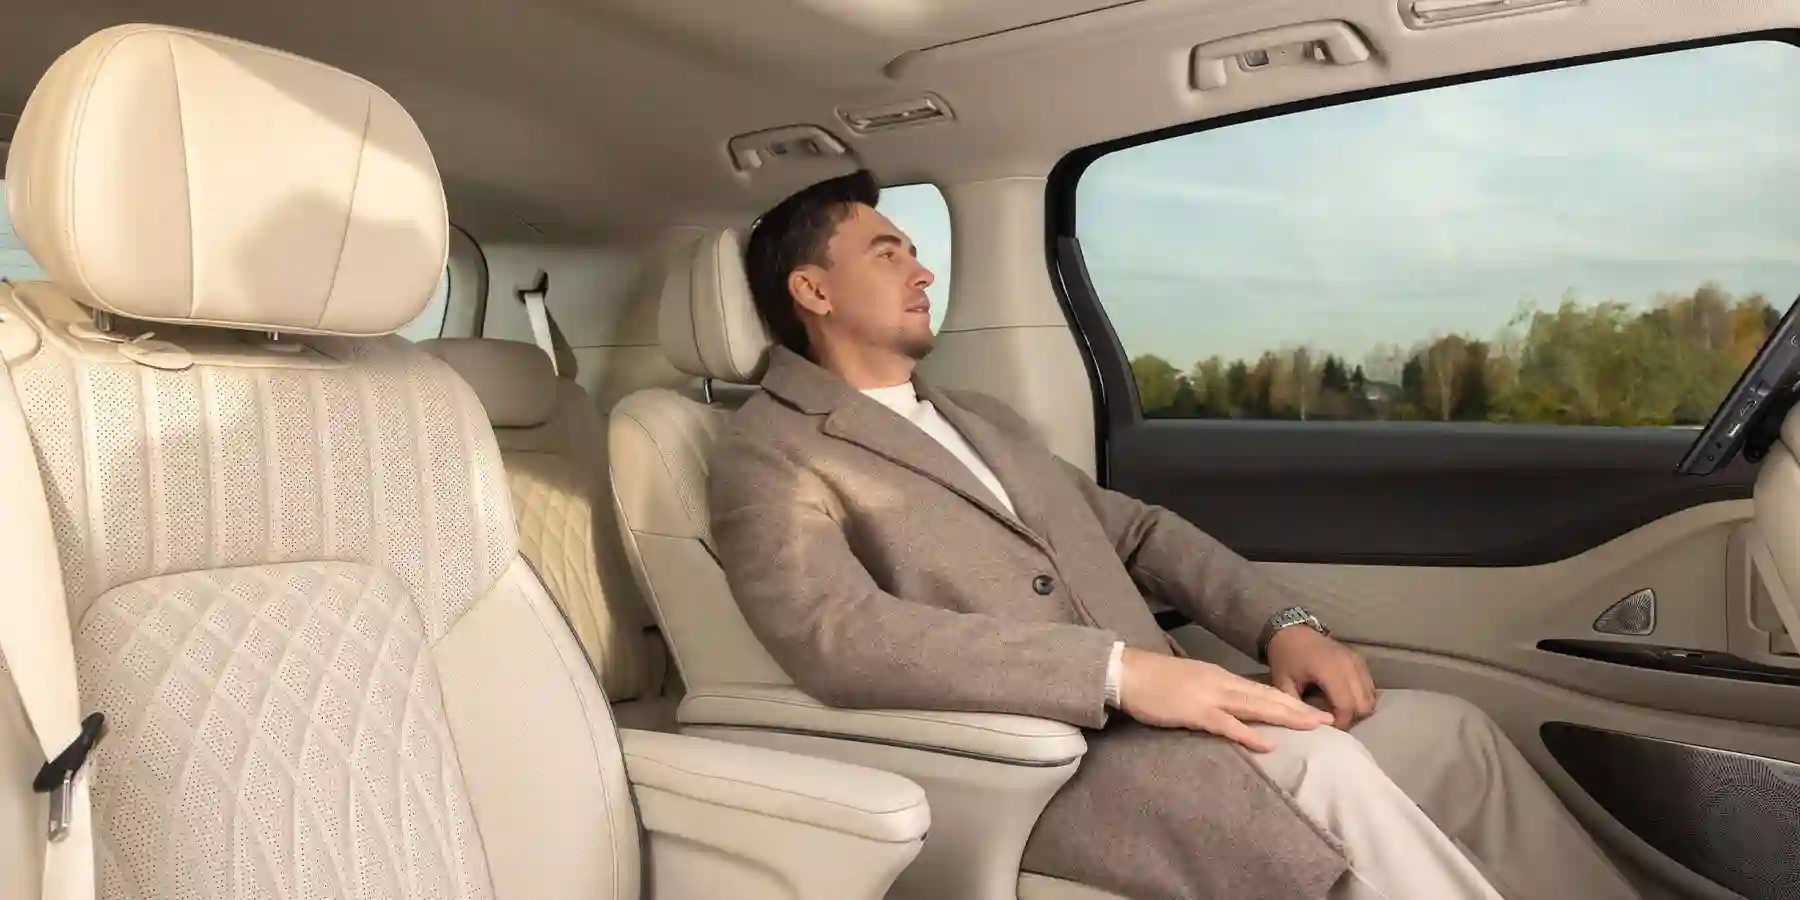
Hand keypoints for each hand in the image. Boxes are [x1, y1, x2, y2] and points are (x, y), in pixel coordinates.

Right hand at [1117, 648, 1332, 751]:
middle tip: (1328, 720)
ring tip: (1312, 727)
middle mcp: (1222, 684)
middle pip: (1268, 697)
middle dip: (1299, 709)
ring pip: (1256, 707)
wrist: (1128, 672)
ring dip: (1286, 717)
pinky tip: (1268, 743)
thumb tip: (1232, 709)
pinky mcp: (1195, 711)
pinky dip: (1249, 734)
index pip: (1263, 690)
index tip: (1313, 710)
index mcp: (1221, 678)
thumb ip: (1212, 693)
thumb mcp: (1191, 682)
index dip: (1290, 701)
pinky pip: (1227, 724)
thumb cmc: (1155, 680)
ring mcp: (1210, 697)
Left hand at [1265, 626, 1375, 729]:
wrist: (1292, 630)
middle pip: (1363, 705)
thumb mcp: (1283, 683)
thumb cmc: (1285, 657)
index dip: (1340, 722)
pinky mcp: (1360, 660)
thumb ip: (1297, 706)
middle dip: (1350, 718)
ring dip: (1358, 709)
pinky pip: (1370, 686)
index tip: (1327, 728)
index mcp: (1329, 670)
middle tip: (1333, 720)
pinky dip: (1362, 697)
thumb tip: (1312, 726)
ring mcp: (1357, 661)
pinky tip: (1345, 699)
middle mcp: (1348, 665)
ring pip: (1370, 697)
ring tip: (1338, 710)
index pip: (1346, 706)